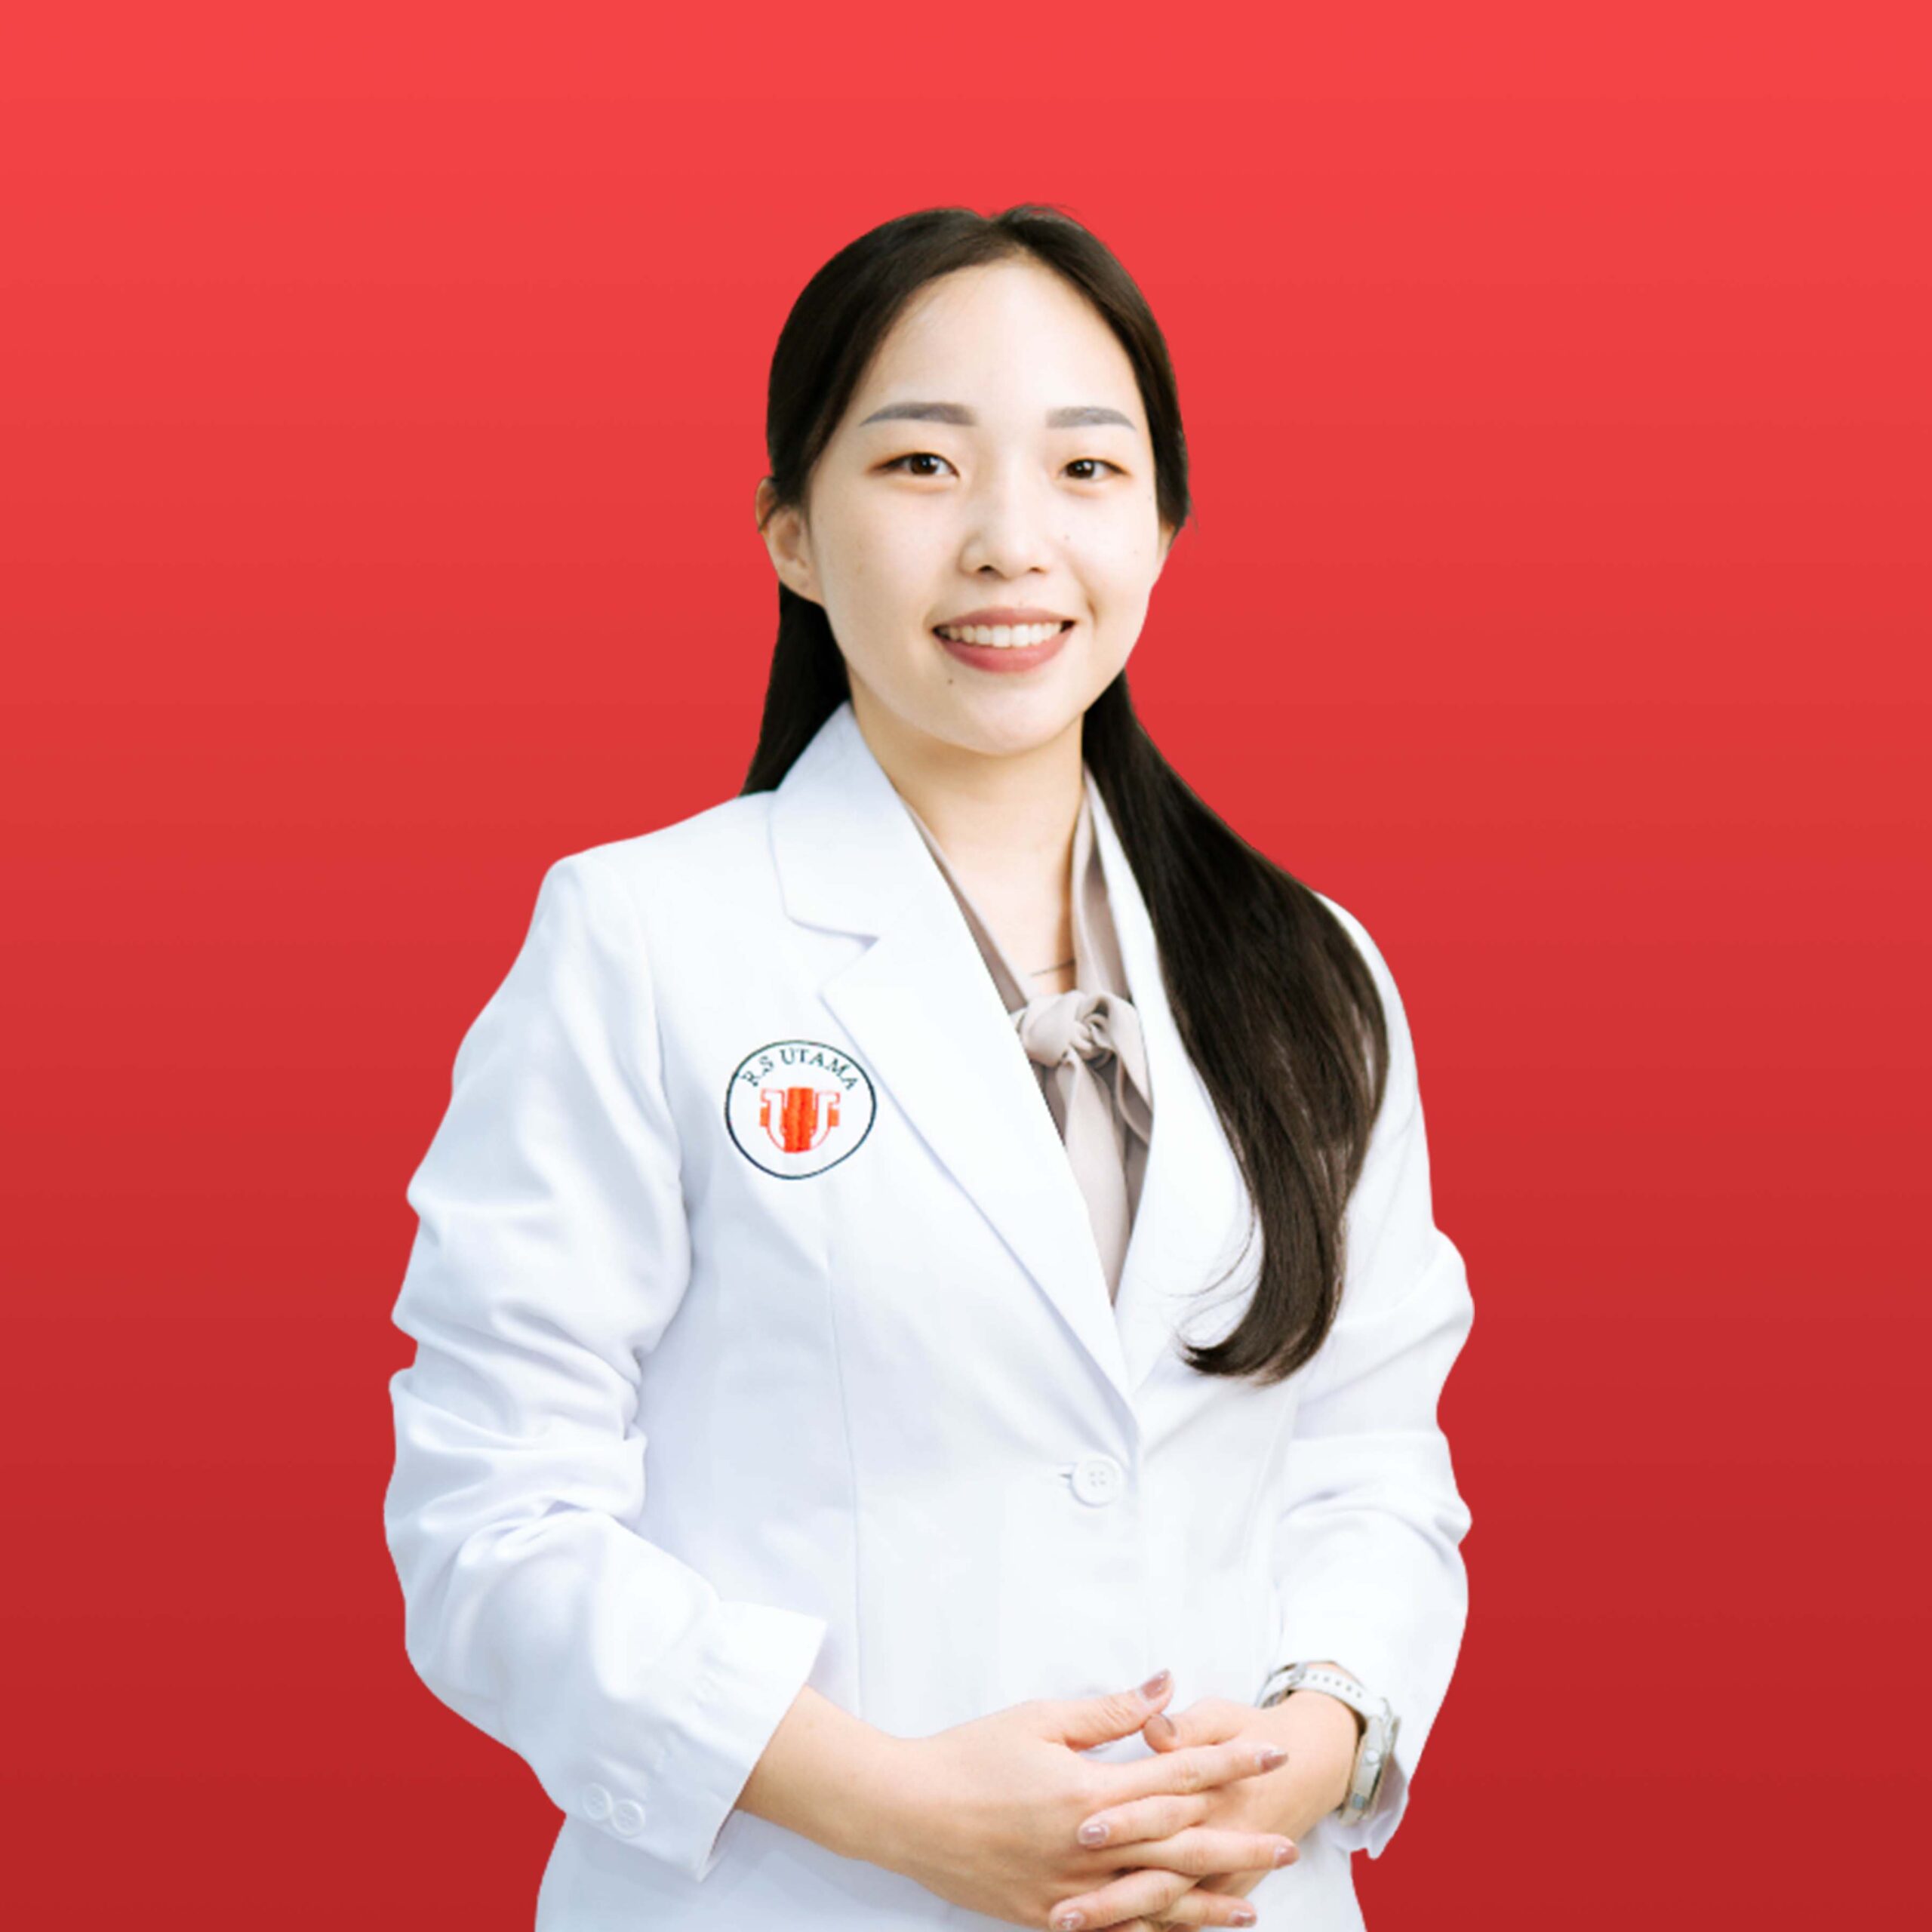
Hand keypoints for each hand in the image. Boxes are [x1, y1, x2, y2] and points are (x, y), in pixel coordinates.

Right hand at [873, 1675, 1298, 1931]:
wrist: (906, 1812)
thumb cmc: (970, 1757)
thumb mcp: (1040, 1719)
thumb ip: (1110, 1711)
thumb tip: (1166, 1688)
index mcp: (1088, 1791)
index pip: (1176, 1775)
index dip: (1228, 1764)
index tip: (1270, 1755)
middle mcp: (1088, 1847)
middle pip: (1180, 1846)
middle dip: (1237, 1843)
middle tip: (1286, 1844)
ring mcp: (1070, 1891)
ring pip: (1155, 1902)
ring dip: (1208, 1903)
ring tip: (1252, 1905)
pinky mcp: (1049, 1918)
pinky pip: (1114, 1931)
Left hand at [1072, 1694, 1354, 1930]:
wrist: (1308, 1764)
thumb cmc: (1249, 1731)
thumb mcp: (1220, 1715)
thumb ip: (1185, 1726)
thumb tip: (1156, 1729)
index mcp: (1207, 1788)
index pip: (1161, 1806)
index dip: (1124, 1818)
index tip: (1083, 1831)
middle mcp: (1213, 1835)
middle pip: (1159, 1871)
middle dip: (1112, 1894)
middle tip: (1063, 1909)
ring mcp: (1221, 1871)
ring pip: (1168, 1906)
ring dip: (1120, 1920)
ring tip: (1067, 1925)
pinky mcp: (1225, 1888)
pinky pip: (1184, 1921)